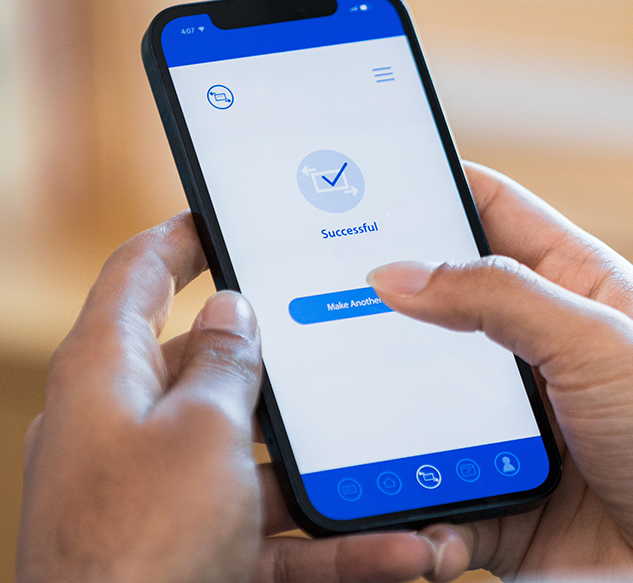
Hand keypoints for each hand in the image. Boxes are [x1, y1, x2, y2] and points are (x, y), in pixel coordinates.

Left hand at [17, 213, 447, 582]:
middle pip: (209, 365)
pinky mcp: (195, 544)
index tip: (221, 214)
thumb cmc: (141, 550)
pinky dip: (324, 540)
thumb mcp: (199, 433)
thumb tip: (230, 310)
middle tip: (332, 331)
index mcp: (109, 373)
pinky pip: (267, 529)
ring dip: (318, 467)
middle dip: (274, 357)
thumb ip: (223, 363)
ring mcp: (162, 488)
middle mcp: (128, 423)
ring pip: (253, 456)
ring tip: (383, 455)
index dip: (179, 235)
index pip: (138, 272)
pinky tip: (393, 548)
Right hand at [368, 162, 632, 581]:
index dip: (434, 188)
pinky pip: (421, 469)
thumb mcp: (601, 344)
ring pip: (417, 382)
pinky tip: (396, 482)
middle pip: (440, 298)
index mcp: (569, 288)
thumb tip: (397, 274)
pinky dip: (401, 476)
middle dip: (387, 292)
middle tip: (327, 279)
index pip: (489, 212)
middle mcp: (530, 346)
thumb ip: (500, 298)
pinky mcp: (485, 482)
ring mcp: (503, 414)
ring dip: (383, 389)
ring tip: (337, 383)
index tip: (374, 178)